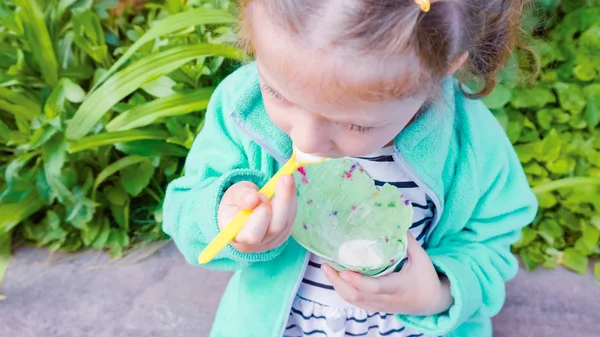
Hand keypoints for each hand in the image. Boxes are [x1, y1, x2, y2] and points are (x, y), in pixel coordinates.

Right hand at [217, 176, 296, 252]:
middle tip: (284, 178)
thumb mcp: (233, 194)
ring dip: (289, 198)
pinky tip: (288, 187)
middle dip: (282, 201)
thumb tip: (254, 199)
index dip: (260, 215)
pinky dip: (292, 201)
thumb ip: (241, 196)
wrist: (242, 211)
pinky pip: (292, 218)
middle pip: (275, 228)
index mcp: (236, 236)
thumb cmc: (235, 204)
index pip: (253, 234)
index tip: (261, 194)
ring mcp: (271, 242)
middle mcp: (255, 245)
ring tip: (285, 179)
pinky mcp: (283, 235)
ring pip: (287, 222)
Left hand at [322, 233, 453, 315]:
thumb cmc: (426, 278)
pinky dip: (343, 289)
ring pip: (352, 299)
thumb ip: (407, 241)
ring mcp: (378, 305)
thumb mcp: (422, 258)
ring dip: (337, 285)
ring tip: (326, 267)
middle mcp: (385, 299)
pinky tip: (336, 276)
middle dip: (338, 282)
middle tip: (326, 264)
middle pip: (356, 296)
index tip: (344, 270)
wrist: (431, 303)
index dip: (358, 280)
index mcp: (398, 287)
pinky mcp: (374, 306)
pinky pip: (354, 300)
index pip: (375, 287)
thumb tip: (395, 221)